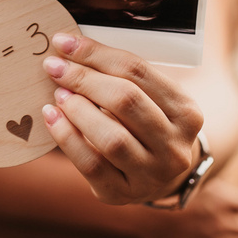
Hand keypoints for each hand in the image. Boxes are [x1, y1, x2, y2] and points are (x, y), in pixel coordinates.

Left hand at [41, 33, 203, 204]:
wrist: (157, 174)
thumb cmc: (144, 122)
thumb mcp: (148, 96)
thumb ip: (120, 74)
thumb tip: (70, 46)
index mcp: (186, 111)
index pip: (138, 71)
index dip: (96, 54)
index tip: (63, 42)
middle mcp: (175, 146)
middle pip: (126, 101)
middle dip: (84, 79)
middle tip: (54, 67)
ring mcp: (152, 174)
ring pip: (111, 137)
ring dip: (77, 110)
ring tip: (57, 93)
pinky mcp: (122, 194)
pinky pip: (91, 164)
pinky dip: (67, 137)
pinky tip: (51, 117)